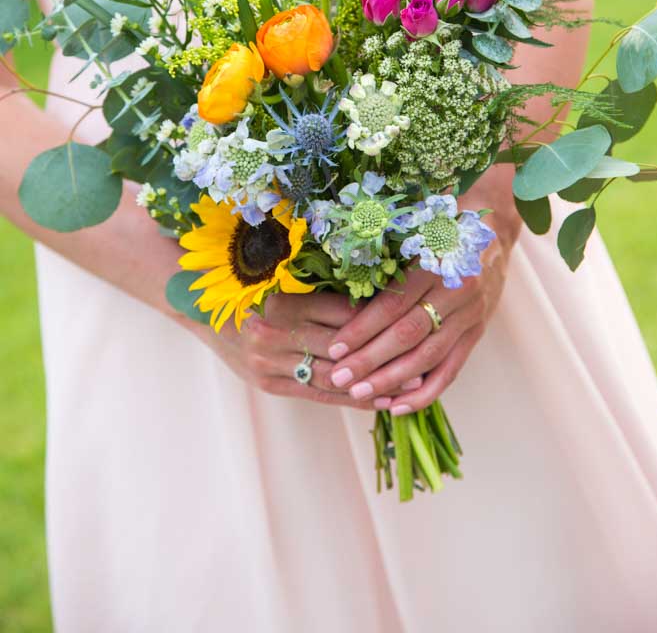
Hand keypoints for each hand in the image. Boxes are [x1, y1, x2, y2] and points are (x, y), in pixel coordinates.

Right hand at [192, 291, 415, 410]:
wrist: (203, 310)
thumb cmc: (256, 288)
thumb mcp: (291, 283)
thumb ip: (329, 296)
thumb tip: (384, 305)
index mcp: (287, 300)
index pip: (346, 316)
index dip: (383, 324)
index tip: (415, 327)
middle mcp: (275, 332)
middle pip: (343, 350)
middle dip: (385, 359)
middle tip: (424, 363)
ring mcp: (269, 361)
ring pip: (333, 378)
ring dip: (374, 385)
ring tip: (410, 387)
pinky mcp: (268, 383)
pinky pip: (317, 393)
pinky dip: (350, 399)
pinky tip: (378, 401)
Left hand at [327, 177, 521, 414]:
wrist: (495, 225)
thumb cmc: (443, 224)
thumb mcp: (417, 231)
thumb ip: (389, 260)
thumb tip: (343, 291)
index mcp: (436, 262)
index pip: (394, 304)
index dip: (363, 329)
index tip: (336, 348)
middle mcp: (457, 291)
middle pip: (409, 334)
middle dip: (371, 360)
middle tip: (339, 377)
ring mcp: (470, 315)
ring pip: (429, 357)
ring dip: (393, 380)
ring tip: (361, 394)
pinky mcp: (477, 332)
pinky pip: (451, 369)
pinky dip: (425, 392)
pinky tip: (398, 406)